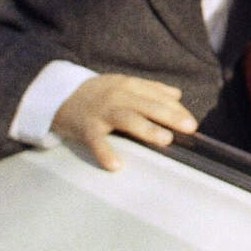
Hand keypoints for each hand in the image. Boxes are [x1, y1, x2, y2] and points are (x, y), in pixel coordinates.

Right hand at [50, 74, 197, 170]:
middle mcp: (117, 96)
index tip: (192, 123)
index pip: (157, 96)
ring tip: (165, 139)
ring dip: (147, 129)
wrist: (58, 95)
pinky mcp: (85, 127)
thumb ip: (150, 89)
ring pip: (127, 119)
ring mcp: (101, 112)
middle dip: (170, 115)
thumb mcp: (123, 84)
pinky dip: (105, 152)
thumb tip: (177, 95)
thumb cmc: (97, 94)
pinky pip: (96, 141)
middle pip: (147, 105)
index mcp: (129, 86)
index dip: (176, 109)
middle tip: (189, 127)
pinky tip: (116, 165)